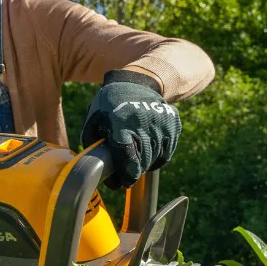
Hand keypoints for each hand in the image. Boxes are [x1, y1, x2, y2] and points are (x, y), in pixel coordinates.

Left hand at [80, 70, 180, 188]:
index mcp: (121, 123)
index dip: (127, 175)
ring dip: (145, 164)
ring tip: (135, 156)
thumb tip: (99, 172)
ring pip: (155, 159)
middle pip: (143, 161)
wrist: (136, 82)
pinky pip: (166, 153)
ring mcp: (161, 123)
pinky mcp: (173, 124)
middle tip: (126, 171)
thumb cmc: (109, 106)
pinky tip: (147, 150)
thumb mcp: (93, 121)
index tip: (123, 182)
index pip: (128, 159)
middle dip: (134, 171)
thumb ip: (93, 145)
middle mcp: (144, 122)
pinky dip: (157, 157)